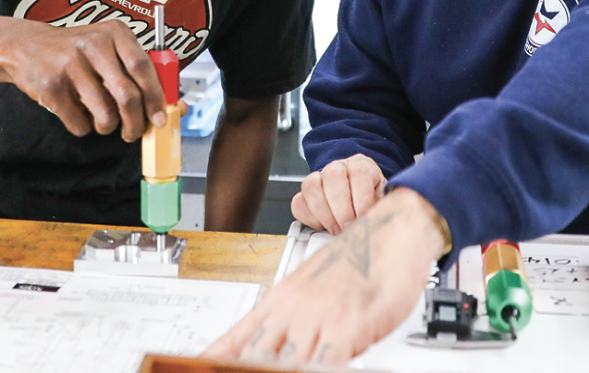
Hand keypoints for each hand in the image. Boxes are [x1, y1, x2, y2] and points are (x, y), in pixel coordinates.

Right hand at [0, 19, 169, 140]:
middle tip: (133, 133)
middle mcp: (93, 44)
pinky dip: (83, 127)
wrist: (24, 46)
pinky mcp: (51, 86)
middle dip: (135, 123)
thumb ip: (136, 71)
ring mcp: (70, 65)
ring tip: (103, 122)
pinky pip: (79, 123)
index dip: (156, 97)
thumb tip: (176, 106)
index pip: (143, 67)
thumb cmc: (75, 51)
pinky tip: (78, 114)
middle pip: (127, 95)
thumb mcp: (106, 47)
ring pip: (105, 115)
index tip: (160, 118)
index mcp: (114, 32)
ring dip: (108, 127)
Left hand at [203, 188, 447, 365]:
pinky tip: (317, 372)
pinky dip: (319, 370)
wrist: (390, 231)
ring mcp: (316, 318)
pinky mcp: (347, 324)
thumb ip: (284, 324)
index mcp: (276, 303)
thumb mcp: (309, 291)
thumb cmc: (356, 263)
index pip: (233, 343)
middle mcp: (290, 311)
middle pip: (253, 358)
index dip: (214, 360)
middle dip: (246, 370)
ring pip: (284, 364)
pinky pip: (325, 362)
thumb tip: (263, 350)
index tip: (198, 366)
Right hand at [291, 154, 385, 234]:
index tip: (364, 217)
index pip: (359, 173)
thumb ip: (382, 207)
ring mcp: (319, 177)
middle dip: (341, 209)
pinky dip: (309, 218)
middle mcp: (338, 167)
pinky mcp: (305, 193)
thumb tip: (379, 221)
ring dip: (325, 214)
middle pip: (333, 177)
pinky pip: (299, 203)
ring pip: (311, 187)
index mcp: (361, 165)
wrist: (361, 194)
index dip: (361, 199)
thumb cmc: (372, 199)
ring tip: (337, 229)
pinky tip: (324, 226)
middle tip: (348, 227)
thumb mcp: (383, 200)